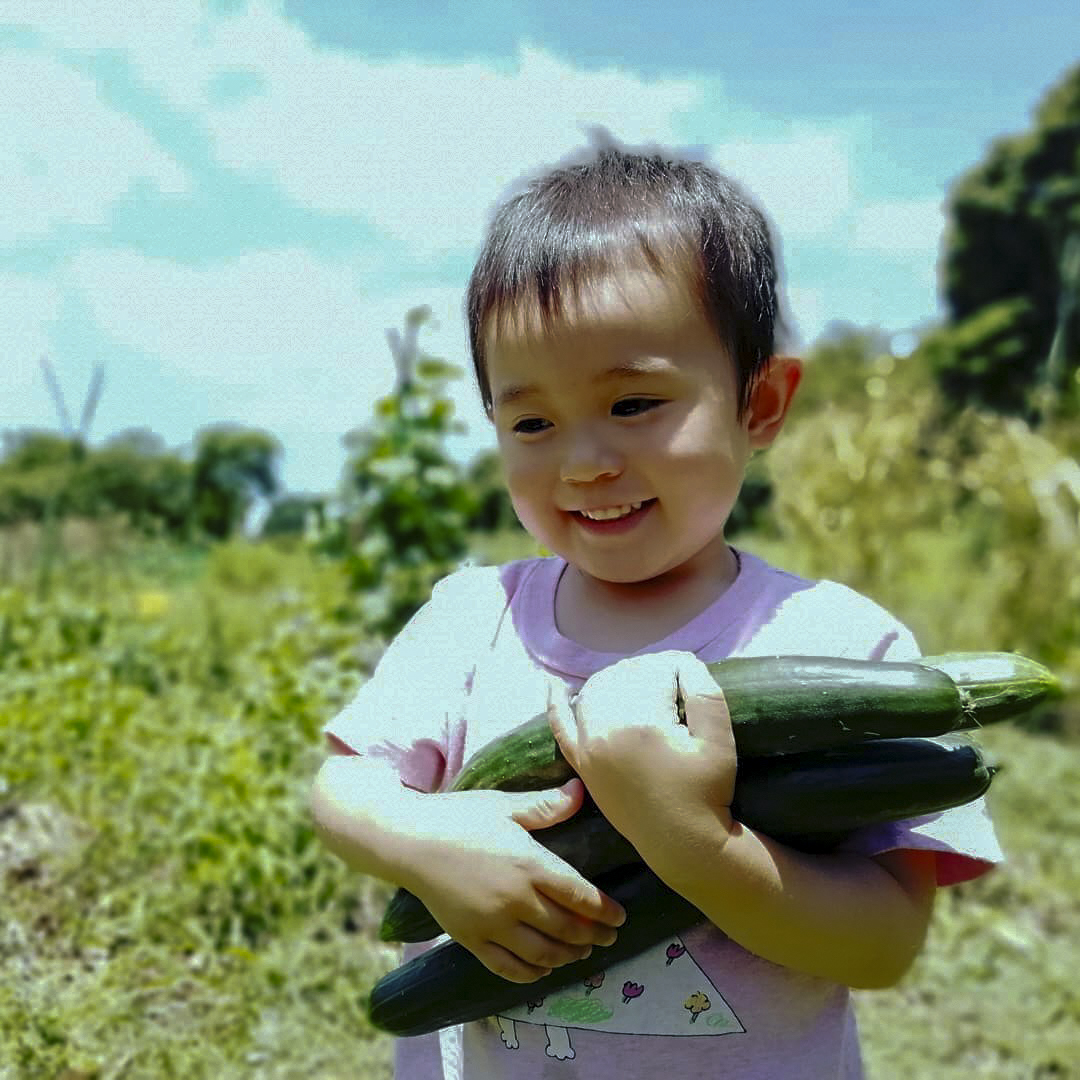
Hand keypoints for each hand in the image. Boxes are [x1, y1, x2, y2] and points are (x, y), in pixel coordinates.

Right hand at [408, 779, 626, 983]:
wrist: (409, 842)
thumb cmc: (459, 818)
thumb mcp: (504, 805)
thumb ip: (545, 805)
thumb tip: (581, 791)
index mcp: (529, 864)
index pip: (580, 895)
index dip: (604, 910)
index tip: (620, 917)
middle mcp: (516, 900)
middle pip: (567, 928)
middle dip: (592, 935)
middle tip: (607, 937)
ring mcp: (493, 925)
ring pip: (542, 953)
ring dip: (568, 956)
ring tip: (580, 952)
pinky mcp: (471, 941)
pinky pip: (508, 968)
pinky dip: (532, 973)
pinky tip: (543, 968)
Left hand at [546, 651, 737, 855]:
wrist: (683, 843)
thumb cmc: (706, 791)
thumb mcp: (719, 740)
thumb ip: (704, 692)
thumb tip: (683, 661)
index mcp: (640, 723)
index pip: (654, 671)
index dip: (677, 667)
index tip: (692, 676)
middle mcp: (605, 731)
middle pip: (624, 676)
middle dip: (650, 671)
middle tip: (675, 684)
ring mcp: (587, 747)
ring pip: (595, 691)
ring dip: (617, 679)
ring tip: (645, 686)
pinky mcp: (581, 763)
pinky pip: (560, 726)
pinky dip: (556, 702)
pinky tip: (555, 684)